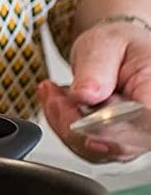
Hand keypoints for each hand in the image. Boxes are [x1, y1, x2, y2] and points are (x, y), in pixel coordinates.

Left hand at [39, 15, 150, 161]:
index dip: (112, 128)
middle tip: (55, 94)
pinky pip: (83, 147)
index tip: (81, 120)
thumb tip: (86, 96)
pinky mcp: (114, 144)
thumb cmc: (120, 46)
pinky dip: (62, 126)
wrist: (117, 52)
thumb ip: (96, 69)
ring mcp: (134, 138)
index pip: (143, 121)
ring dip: (64, 123)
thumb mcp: (104, 44)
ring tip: (53, 93)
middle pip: (117, 143)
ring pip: (95, 150)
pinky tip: (57, 103)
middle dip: (75, 121)